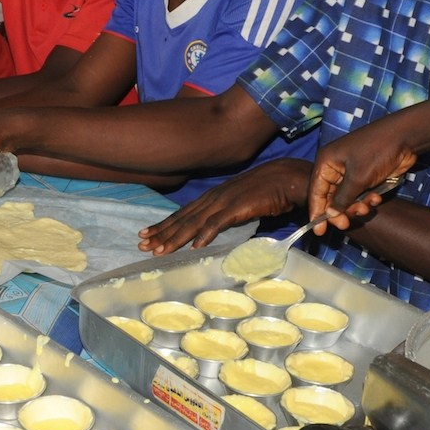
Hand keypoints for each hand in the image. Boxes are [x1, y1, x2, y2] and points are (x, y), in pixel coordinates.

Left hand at [138, 158, 310, 254]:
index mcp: (213, 198)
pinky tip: (195, 246)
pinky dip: (206, 235)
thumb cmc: (267, 192)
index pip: (183, 213)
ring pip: (194, 223)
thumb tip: (215, 229)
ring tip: (159, 251)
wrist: (287, 178)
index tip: (146, 234)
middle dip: (161, 232)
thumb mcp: (239, 204)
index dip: (164, 225)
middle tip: (141, 244)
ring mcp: (224, 202)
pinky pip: (218, 223)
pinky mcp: (239, 208)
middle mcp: (213, 199)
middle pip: (182, 218)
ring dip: (176, 237)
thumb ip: (226, 216)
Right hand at [309, 129, 417, 232]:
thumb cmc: (376, 152)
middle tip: (345, 224)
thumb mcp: (358, 178)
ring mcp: (351, 173)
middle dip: (339, 211)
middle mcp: (335, 167)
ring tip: (366, 208)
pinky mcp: (365, 177)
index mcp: (326, 162)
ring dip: (356, 206)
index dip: (317, 212)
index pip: (316, 191)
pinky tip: (377, 198)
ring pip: (347, 199)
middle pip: (330, 198)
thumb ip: (342, 199)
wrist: (405, 138)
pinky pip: (360, 195)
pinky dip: (367, 200)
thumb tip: (330, 215)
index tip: (319, 231)